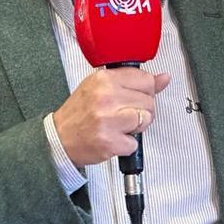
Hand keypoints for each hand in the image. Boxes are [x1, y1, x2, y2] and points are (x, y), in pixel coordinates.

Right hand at [54, 68, 170, 166]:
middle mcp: (106, 96)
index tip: (133, 97)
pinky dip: (127, 145)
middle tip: (123, 115)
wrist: (59, 138)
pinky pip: (135, 143)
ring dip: (137, 127)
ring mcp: (107, 119)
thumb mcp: (102, 87)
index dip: (145, 91)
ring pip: (146, 119)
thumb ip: (134, 82)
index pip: (146, 79)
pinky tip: (113, 138)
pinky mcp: (109, 141)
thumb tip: (164, 78)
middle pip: (149, 101)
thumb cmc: (80, 113)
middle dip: (141, 111)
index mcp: (104, 79)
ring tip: (119, 126)